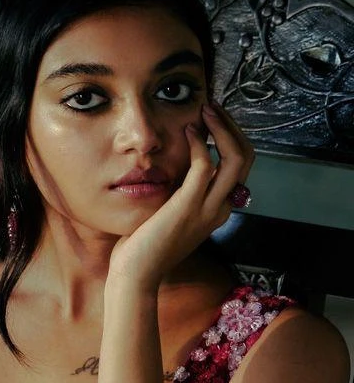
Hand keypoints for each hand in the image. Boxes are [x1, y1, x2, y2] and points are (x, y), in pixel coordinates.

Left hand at [106, 99, 254, 292]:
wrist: (136, 274)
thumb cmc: (146, 246)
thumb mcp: (171, 212)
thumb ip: (182, 190)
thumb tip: (182, 162)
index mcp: (218, 210)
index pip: (241, 167)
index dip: (231, 138)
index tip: (213, 120)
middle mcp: (220, 208)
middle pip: (246, 158)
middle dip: (232, 127)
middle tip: (212, 108)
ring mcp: (208, 209)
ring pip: (235, 158)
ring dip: (223, 128)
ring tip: (206, 110)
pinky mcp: (188, 206)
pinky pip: (205, 165)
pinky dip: (199, 143)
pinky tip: (187, 132)